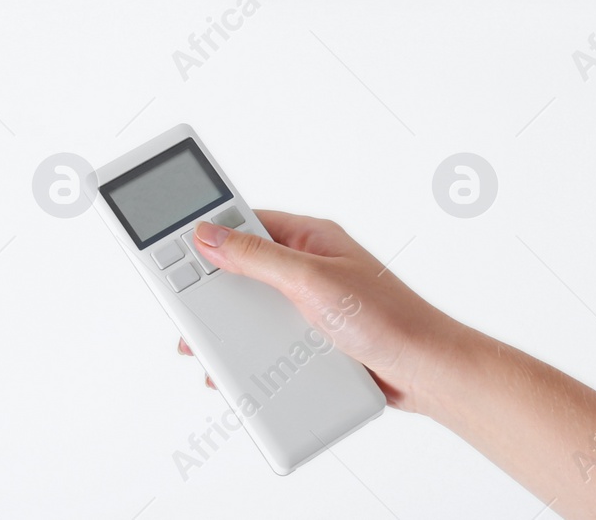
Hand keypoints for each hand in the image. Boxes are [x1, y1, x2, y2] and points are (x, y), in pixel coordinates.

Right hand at [176, 210, 464, 410]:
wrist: (426, 373)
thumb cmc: (388, 319)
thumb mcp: (312, 282)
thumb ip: (258, 259)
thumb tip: (208, 234)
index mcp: (310, 238)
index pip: (245, 221)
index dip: (207, 229)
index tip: (169, 237)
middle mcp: (308, 267)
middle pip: (241, 269)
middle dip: (208, 289)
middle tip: (177, 306)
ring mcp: (310, 304)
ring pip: (251, 309)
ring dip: (225, 328)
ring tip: (199, 346)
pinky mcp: (313, 339)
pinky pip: (268, 340)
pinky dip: (248, 354)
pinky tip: (234, 370)